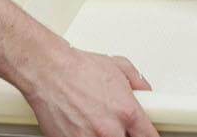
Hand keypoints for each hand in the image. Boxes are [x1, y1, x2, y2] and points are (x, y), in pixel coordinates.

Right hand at [21, 46, 158, 136]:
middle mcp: (110, 130)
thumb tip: (146, 91)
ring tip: (97, 126)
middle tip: (120, 128)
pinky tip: (83, 129)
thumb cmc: (78, 68)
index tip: (146, 135)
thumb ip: (138, 82)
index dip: (148, 136)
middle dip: (126, 135)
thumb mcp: (119, 67)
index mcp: (127, 112)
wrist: (48, 72)